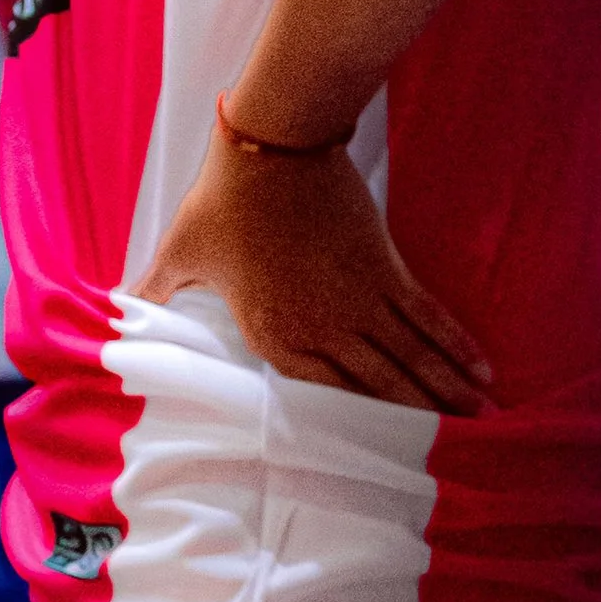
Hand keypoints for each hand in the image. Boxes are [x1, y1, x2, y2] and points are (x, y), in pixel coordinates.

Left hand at [136, 130, 490, 417]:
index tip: (390, 457)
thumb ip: (155, 287)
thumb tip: (118, 307)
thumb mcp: (181, 248)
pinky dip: (455, 343)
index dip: (360, 428)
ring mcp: (361, 300)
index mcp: (274, 333)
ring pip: (412, 358)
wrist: (275, 144)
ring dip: (448, 391)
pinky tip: (482, 367)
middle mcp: (324, 327)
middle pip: (381, 386)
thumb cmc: (224, 199)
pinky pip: (427, 315)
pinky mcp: (385, 268)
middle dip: (420, 419)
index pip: (322, 396)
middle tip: (458, 451)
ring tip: (482, 420)